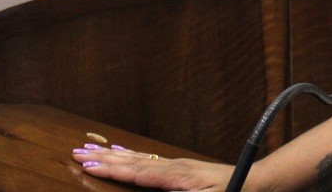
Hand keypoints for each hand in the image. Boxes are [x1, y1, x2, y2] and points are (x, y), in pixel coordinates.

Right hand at [72, 143, 242, 191]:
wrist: (256, 182)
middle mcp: (173, 168)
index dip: (112, 169)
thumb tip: (147, 183)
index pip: (138, 172)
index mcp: (177, 177)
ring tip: (89, 148)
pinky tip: (121, 152)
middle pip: (132, 162)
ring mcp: (176, 166)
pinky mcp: (180, 169)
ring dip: (112, 155)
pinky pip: (148, 160)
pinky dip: (130, 155)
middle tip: (75, 152)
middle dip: (103, 158)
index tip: (87, 164)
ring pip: (137, 159)